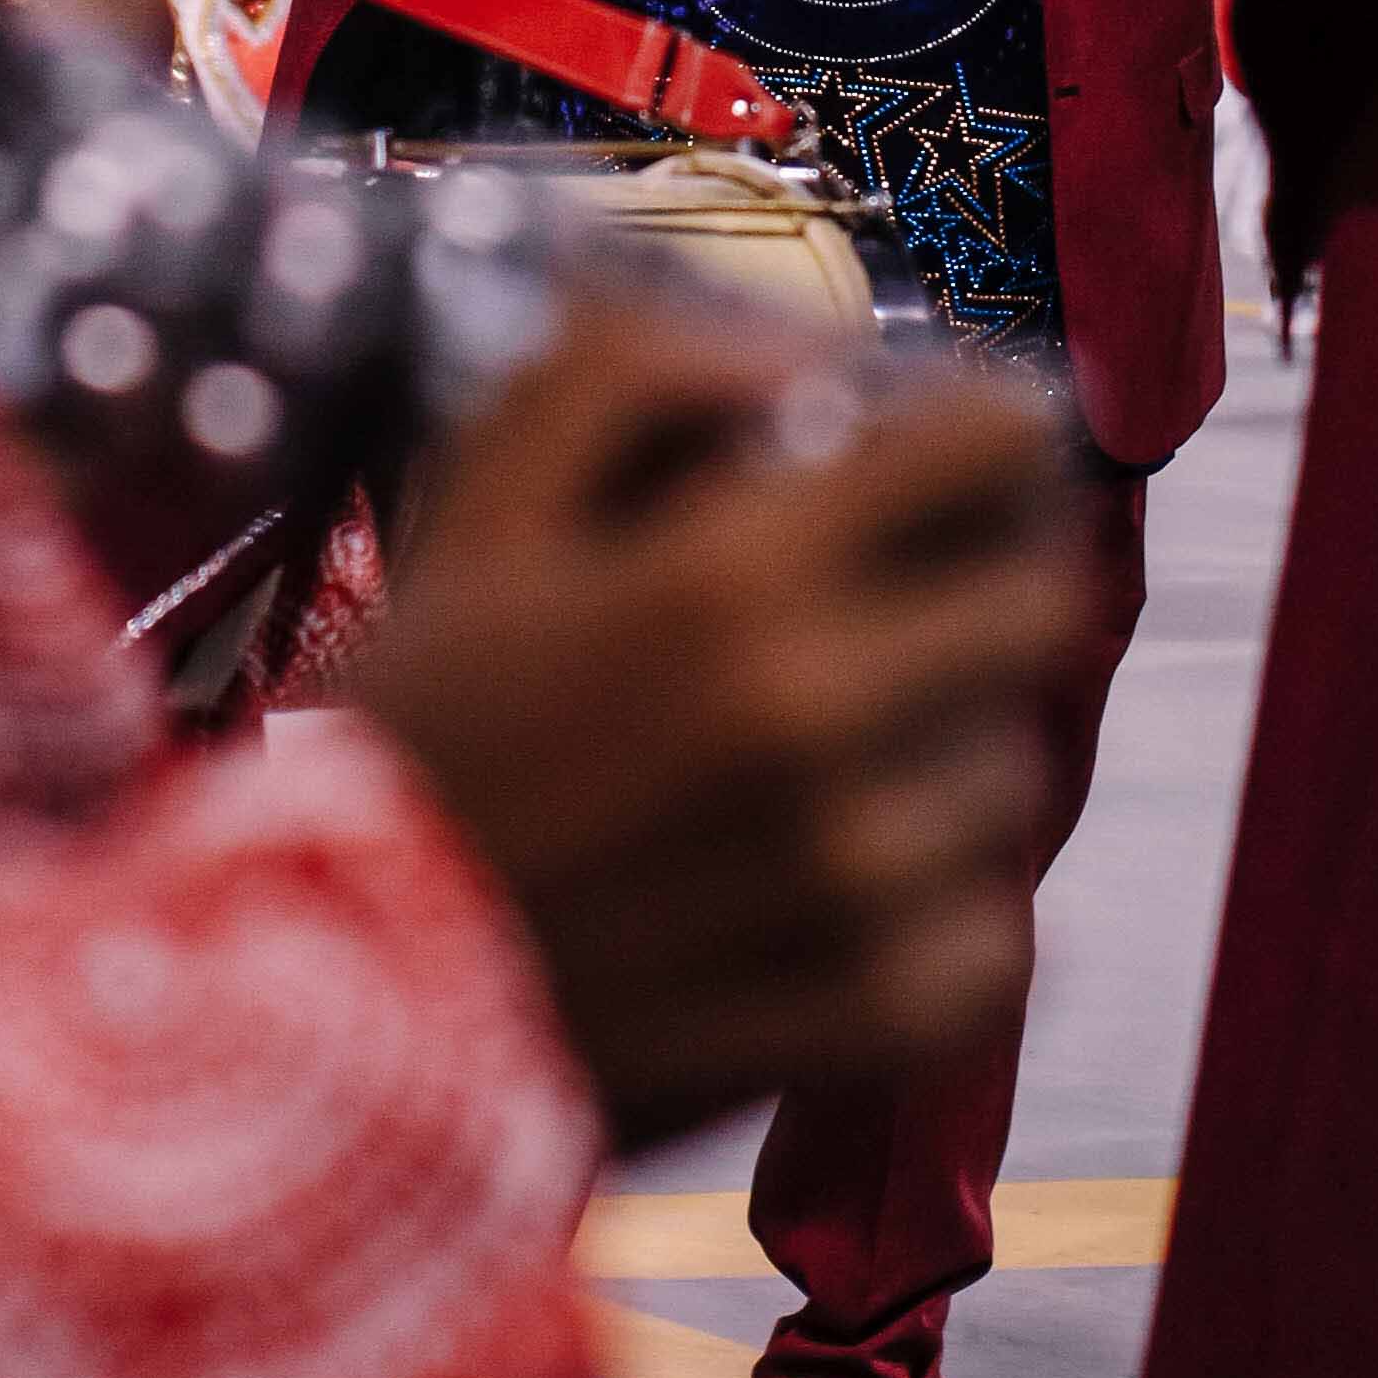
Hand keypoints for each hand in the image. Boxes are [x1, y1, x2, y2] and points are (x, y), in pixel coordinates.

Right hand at [354, 303, 1084, 1152]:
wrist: (338, 1010)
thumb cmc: (416, 736)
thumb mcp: (484, 506)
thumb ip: (633, 373)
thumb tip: (804, 362)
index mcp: (730, 575)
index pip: (991, 447)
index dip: (984, 433)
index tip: (943, 457)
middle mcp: (820, 719)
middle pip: (1040, 604)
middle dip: (981, 579)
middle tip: (904, 600)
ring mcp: (860, 882)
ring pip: (1012, 770)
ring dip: (943, 748)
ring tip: (828, 761)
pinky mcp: (874, 1016)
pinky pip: (997, 931)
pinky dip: (942, 906)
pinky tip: (835, 886)